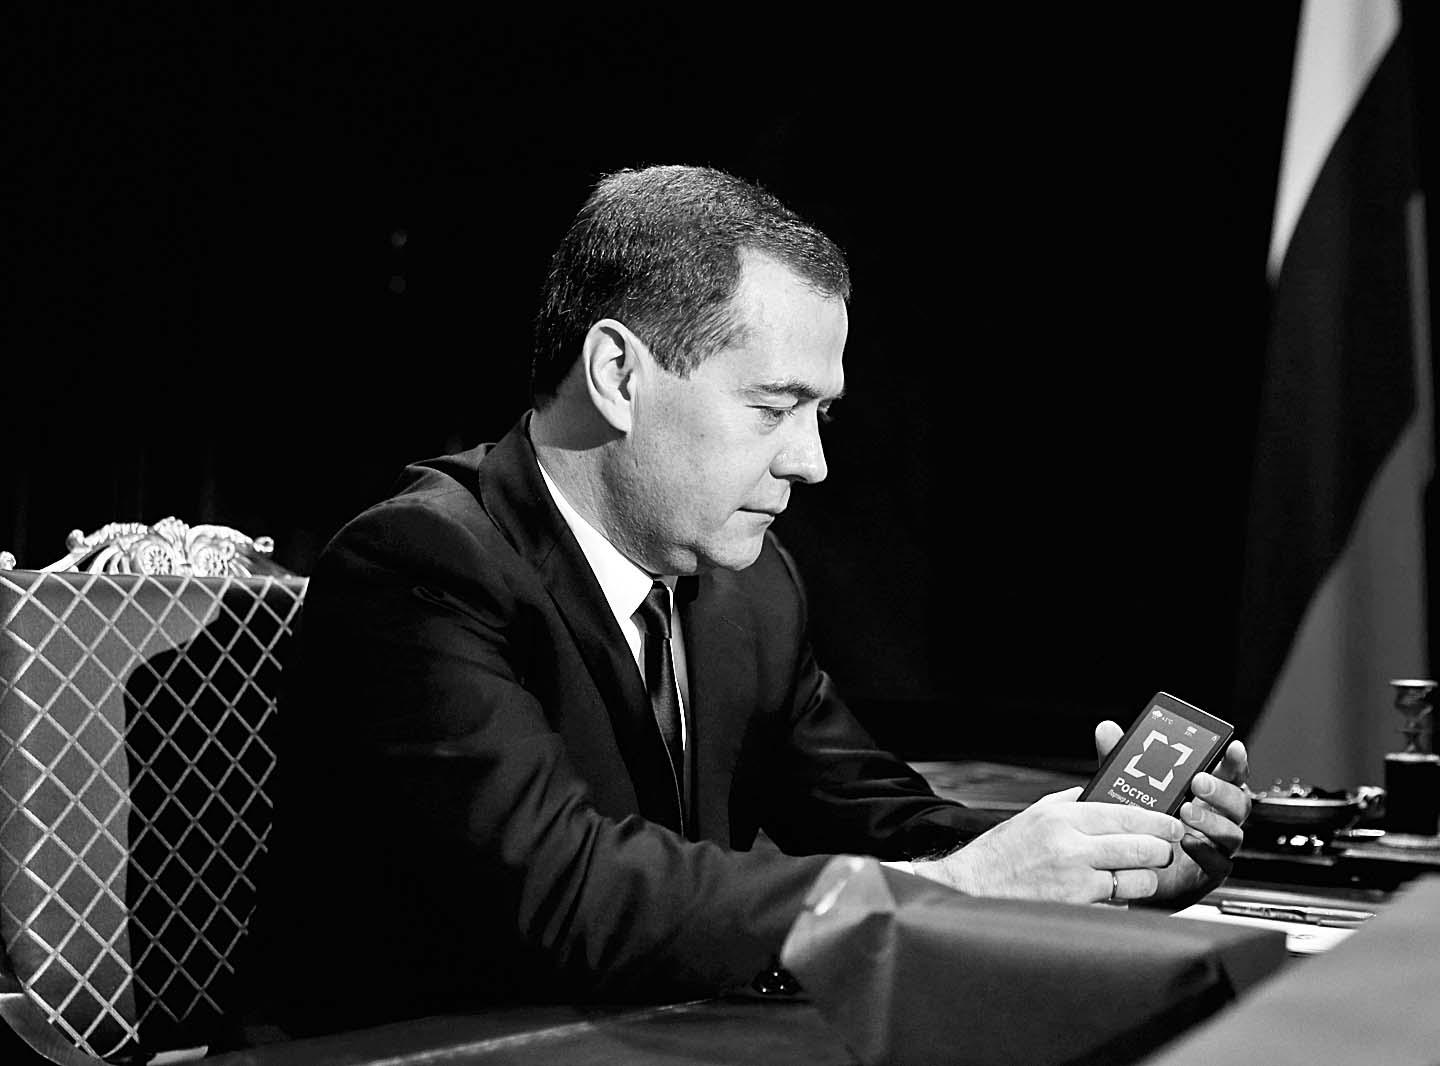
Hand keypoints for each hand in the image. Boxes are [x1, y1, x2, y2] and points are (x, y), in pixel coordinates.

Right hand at [919, 788, 1184, 902]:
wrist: (972, 887)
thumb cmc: (1001, 854)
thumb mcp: (1035, 814)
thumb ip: (1071, 802)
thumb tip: (1104, 796)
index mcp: (1063, 818)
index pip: (1127, 815)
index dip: (1159, 821)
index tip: (1172, 825)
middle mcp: (1072, 847)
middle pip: (1142, 847)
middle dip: (1162, 850)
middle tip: (1164, 850)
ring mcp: (1077, 882)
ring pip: (1138, 880)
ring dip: (1145, 878)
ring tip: (1138, 875)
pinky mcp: (1078, 910)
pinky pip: (1118, 905)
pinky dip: (1120, 901)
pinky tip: (1111, 894)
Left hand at [1093, 720, 1250, 907]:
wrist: (1132, 872)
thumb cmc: (1141, 827)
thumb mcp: (1130, 789)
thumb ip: (1124, 762)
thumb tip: (1107, 730)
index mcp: (1206, 795)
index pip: (1230, 775)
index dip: (1235, 761)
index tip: (1232, 747)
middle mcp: (1217, 819)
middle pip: (1237, 802)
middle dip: (1221, 789)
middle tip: (1198, 781)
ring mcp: (1216, 846)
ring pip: (1232, 832)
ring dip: (1212, 820)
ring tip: (1187, 811)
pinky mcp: (1209, 872)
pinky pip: (1219, 863)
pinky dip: (1206, 851)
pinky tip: (1188, 843)